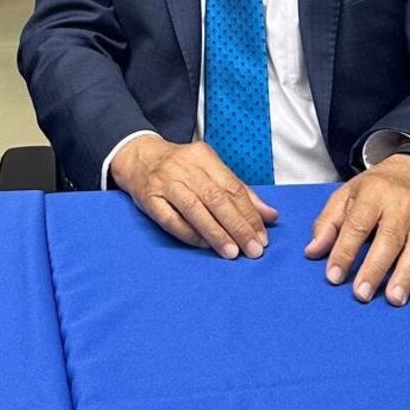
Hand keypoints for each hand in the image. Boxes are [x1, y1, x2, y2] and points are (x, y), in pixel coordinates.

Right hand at [109, 135, 277, 258]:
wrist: (138, 157)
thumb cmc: (181, 168)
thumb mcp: (211, 170)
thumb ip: (240, 192)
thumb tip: (271, 215)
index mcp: (203, 157)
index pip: (232, 187)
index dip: (250, 214)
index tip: (262, 237)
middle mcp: (184, 167)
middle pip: (216, 198)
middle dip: (237, 226)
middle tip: (253, 249)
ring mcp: (165, 182)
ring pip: (195, 209)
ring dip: (216, 233)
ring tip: (232, 252)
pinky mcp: (148, 198)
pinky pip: (171, 219)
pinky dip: (189, 234)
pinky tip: (204, 245)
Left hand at [305, 154, 409, 305]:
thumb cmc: (376, 188)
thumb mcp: (346, 195)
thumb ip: (328, 223)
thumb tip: (312, 252)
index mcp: (374, 194)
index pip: (357, 225)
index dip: (344, 251)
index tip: (334, 276)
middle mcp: (402, 204)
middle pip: (390, 238)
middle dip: (375, 268)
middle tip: (362, 294)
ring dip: (407, 274)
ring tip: (394, 298)